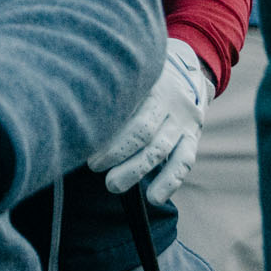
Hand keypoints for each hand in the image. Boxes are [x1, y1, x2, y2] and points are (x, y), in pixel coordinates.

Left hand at [88, 37, 211, 205]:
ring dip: (135, 170)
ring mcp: (183, 120)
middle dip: (116, 152)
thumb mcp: (133, 75)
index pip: (127, 106)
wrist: (188, 72)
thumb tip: (78, 118)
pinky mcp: (192, 137)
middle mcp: (169, 101)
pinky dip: (169, 182)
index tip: (85, 141)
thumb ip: (112, 91)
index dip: (106, 127)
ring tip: (113, 185)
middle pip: (143, 131)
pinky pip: (184, 162)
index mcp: (150, 81)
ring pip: (160, 149)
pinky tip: (154, 198)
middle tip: (93, 166)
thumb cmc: (144, 80)